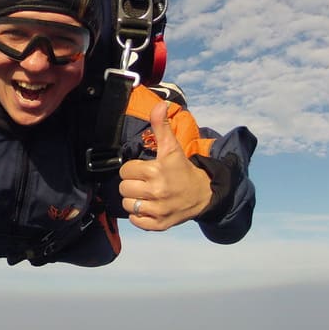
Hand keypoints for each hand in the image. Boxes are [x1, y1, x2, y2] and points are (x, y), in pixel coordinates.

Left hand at [118, 102, 212, 231]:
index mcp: (157, 171)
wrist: (203, 194)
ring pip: (128, 205)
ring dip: (134, 200)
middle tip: (144, 182)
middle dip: (132, 184)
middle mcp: (157, 191)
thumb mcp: (172, 147)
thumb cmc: (183, 169)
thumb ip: (161, 126)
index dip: (133, 169)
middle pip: (124, 188)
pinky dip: (139, 216)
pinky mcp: (160, 224)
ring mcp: (158, 210)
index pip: (126, 170)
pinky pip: (136, 222)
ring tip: (145, 195)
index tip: (143, 169)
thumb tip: (160, 105)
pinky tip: (148, 207)